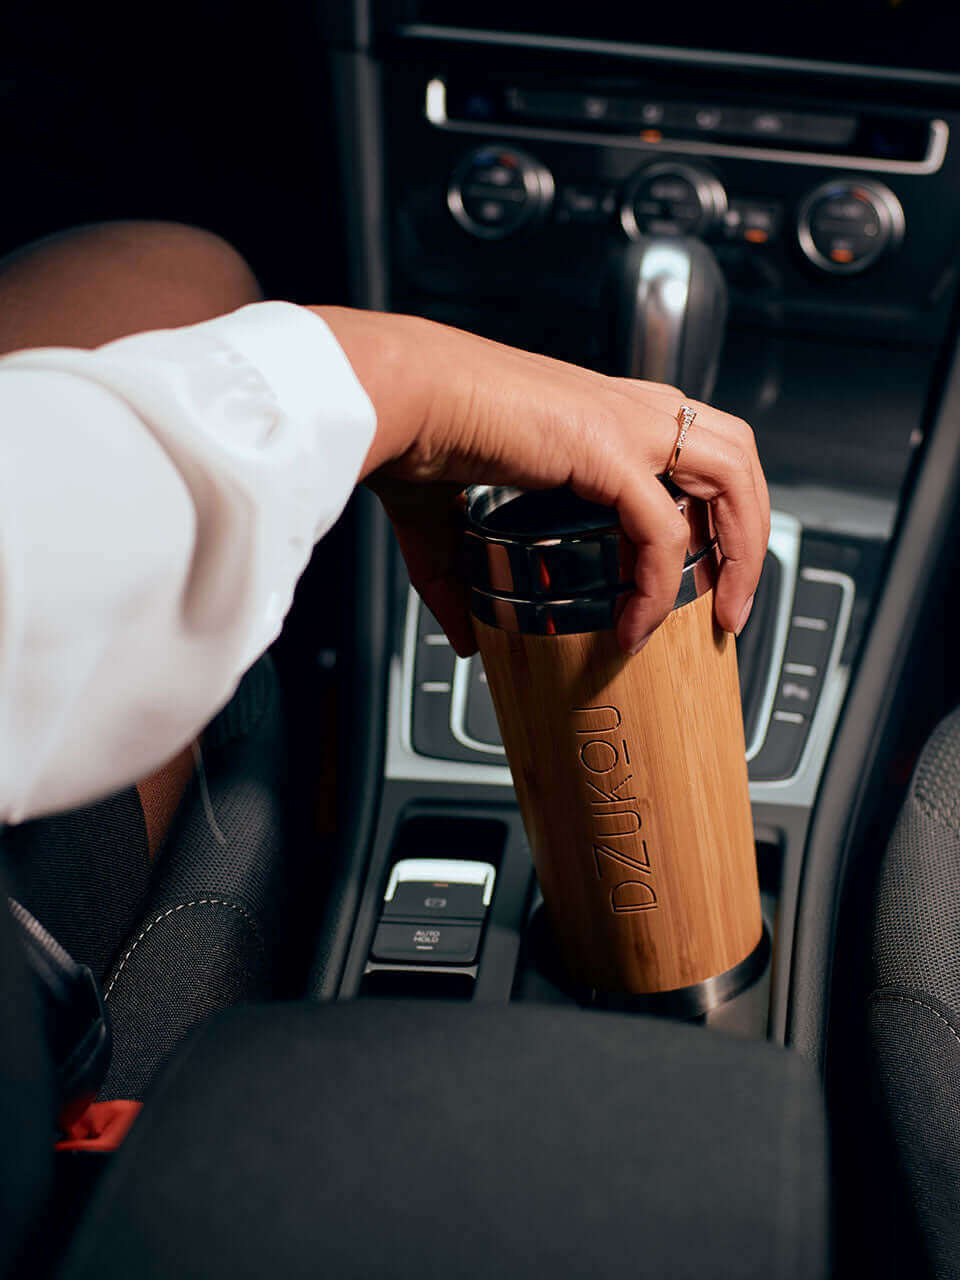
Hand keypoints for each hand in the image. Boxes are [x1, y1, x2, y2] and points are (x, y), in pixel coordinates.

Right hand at [314, 306, 768, 656]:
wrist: (389, 394)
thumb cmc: (410, 432)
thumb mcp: (440, 521)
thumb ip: (455, 578)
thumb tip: (462, 634)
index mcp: (599, 413)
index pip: (691, 448)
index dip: (712, 509)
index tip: (700, 574)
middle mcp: (624, 409)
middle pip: (736, 453)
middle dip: (750, 528)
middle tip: (732, 598)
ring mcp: (621, 423)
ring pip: (731, 473)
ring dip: (740, 547)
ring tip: (723, 611)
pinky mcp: (604, 449)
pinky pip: (661, 528)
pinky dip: (658, 585)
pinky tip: (636, 625)